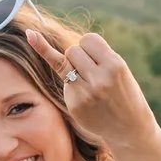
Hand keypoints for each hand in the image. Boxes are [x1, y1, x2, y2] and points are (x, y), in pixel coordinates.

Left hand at [27, 27, 158, 149]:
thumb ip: (93, 55)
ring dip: (74, 67)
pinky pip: (65, 81)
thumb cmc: (121, 90)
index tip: (98, 57)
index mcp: (115, 65)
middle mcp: (100, 78)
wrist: (130, 125)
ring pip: (65, 62)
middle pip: (73, 50)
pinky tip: (42, 48)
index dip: (90, 47)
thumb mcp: (117, 68)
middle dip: (80, 57)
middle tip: (94, 72)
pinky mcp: (75, 104)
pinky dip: (67, 76)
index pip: (89, 39)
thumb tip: (30, 34)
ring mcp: (85, 93)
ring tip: (90, 81)